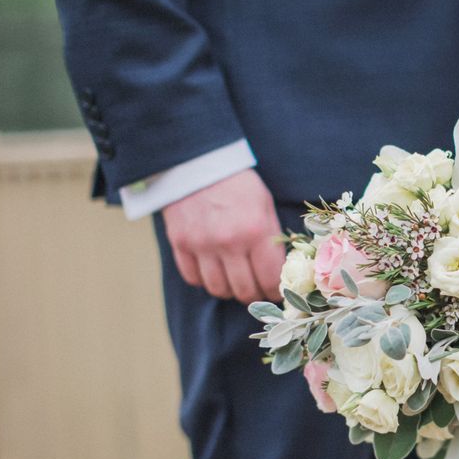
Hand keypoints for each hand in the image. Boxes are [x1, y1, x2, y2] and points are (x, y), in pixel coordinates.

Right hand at [161, 169, 284, 303]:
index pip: (269, 279)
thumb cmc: (238, 185)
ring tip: (235, 281)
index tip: (276, 292)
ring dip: (230, 290)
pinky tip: (214, 270)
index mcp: (256, 230)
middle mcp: (228, 241)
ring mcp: (201, 244)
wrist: (198, 162)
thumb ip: (271, 240)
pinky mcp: (180, 244)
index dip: (275, 292)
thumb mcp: (265, 206)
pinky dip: (205, 280)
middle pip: (244, 290)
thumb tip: (279, 274)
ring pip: (218, 289)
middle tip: (257, 290)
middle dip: (254, 295)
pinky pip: (194, 279)